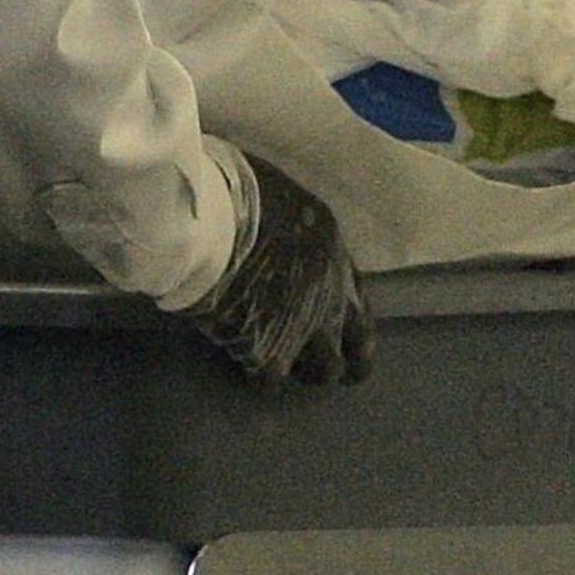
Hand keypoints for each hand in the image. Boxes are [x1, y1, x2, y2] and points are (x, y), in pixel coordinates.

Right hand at [181, 149, 372, 388]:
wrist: (214, 224)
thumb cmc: (238, 194)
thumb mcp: (281, 198)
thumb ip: (289, 226)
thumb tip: (276, 230)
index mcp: (333, 251)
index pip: (360, 296)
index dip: (354, 317)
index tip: (348, 329)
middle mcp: (331, 295)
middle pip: (361, 344)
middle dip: (352, 360)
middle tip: (333, 369)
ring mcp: (305, 328)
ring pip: (324, 371)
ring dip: (307, 372)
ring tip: (284, 367)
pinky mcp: (269, 353)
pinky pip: (271, 381)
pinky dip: (258, 376)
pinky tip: (242, 364)